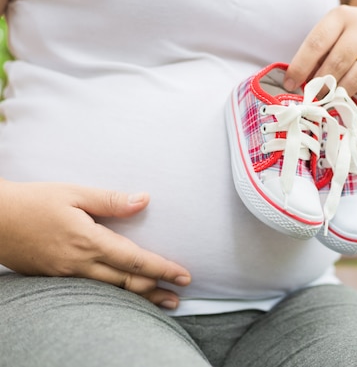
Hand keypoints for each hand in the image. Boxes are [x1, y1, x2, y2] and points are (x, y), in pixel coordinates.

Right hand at [0, 180, 190, 308]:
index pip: (135, 259)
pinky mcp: (57, 279)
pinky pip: (94, 291)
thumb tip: (144, 200)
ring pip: (112, 291)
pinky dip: (116, 296)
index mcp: (89, 241)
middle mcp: (80, 263)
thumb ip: (111, 200)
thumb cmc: (33, 202)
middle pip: (127, 282)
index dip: (162, 269)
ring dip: (140, 298)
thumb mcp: (74, 193)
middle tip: (179, 295)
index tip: (183, 275)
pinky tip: (126, 295)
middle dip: (157, 290)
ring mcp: (67, 275)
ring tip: (163, 303)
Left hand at [284, 5, 356, 96]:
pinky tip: (356, 87)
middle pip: (337, 62)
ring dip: (339, 91)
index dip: (301, 66)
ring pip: (355, 77)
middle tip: (312, 98)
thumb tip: (297, 83)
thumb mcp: (333, 39)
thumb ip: (317, 56)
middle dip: (321, 84)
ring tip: (330, 97)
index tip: (290, 84)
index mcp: (341, 15)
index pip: (317, 42)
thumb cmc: (350, 42)